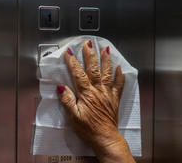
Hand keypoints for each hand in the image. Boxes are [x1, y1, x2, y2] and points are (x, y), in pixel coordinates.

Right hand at [57, 40, 135, 162]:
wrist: (105, 138)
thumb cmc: (88, 129)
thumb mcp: (73, 117)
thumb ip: (67, 101)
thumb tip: (61, 87)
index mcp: (86, 94)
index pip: (78, 74)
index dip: (73, 62)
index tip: (69, 52)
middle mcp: (98, 90)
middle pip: (94, 69)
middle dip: (90, 55)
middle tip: (88, 43)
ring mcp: (108, 93)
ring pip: (107, 73)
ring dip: (106, 60)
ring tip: (105, 49)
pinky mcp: (114, 99)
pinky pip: (119, 85)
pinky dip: (120, 75)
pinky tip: (120, 68)